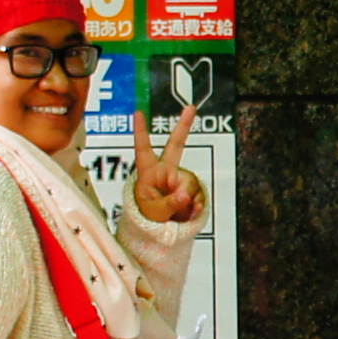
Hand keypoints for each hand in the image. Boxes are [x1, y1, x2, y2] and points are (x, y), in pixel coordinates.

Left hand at [131, 100, 206, 223]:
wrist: (160, 230)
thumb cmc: (149, 216)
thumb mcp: (155, 212)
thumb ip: (170, 203)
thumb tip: (185, 194)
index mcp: (149, 172)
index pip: (143, 149)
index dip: (141, 131)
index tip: (138, 112)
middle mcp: (165, 171)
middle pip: (175, 146)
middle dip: (183, 127)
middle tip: (191, 107)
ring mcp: (179, 178)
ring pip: (190, 182)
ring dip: (187, 201)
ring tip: (177, 214)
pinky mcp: (191, 189)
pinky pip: (199, 194)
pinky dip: (196, 206)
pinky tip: (189, 213)